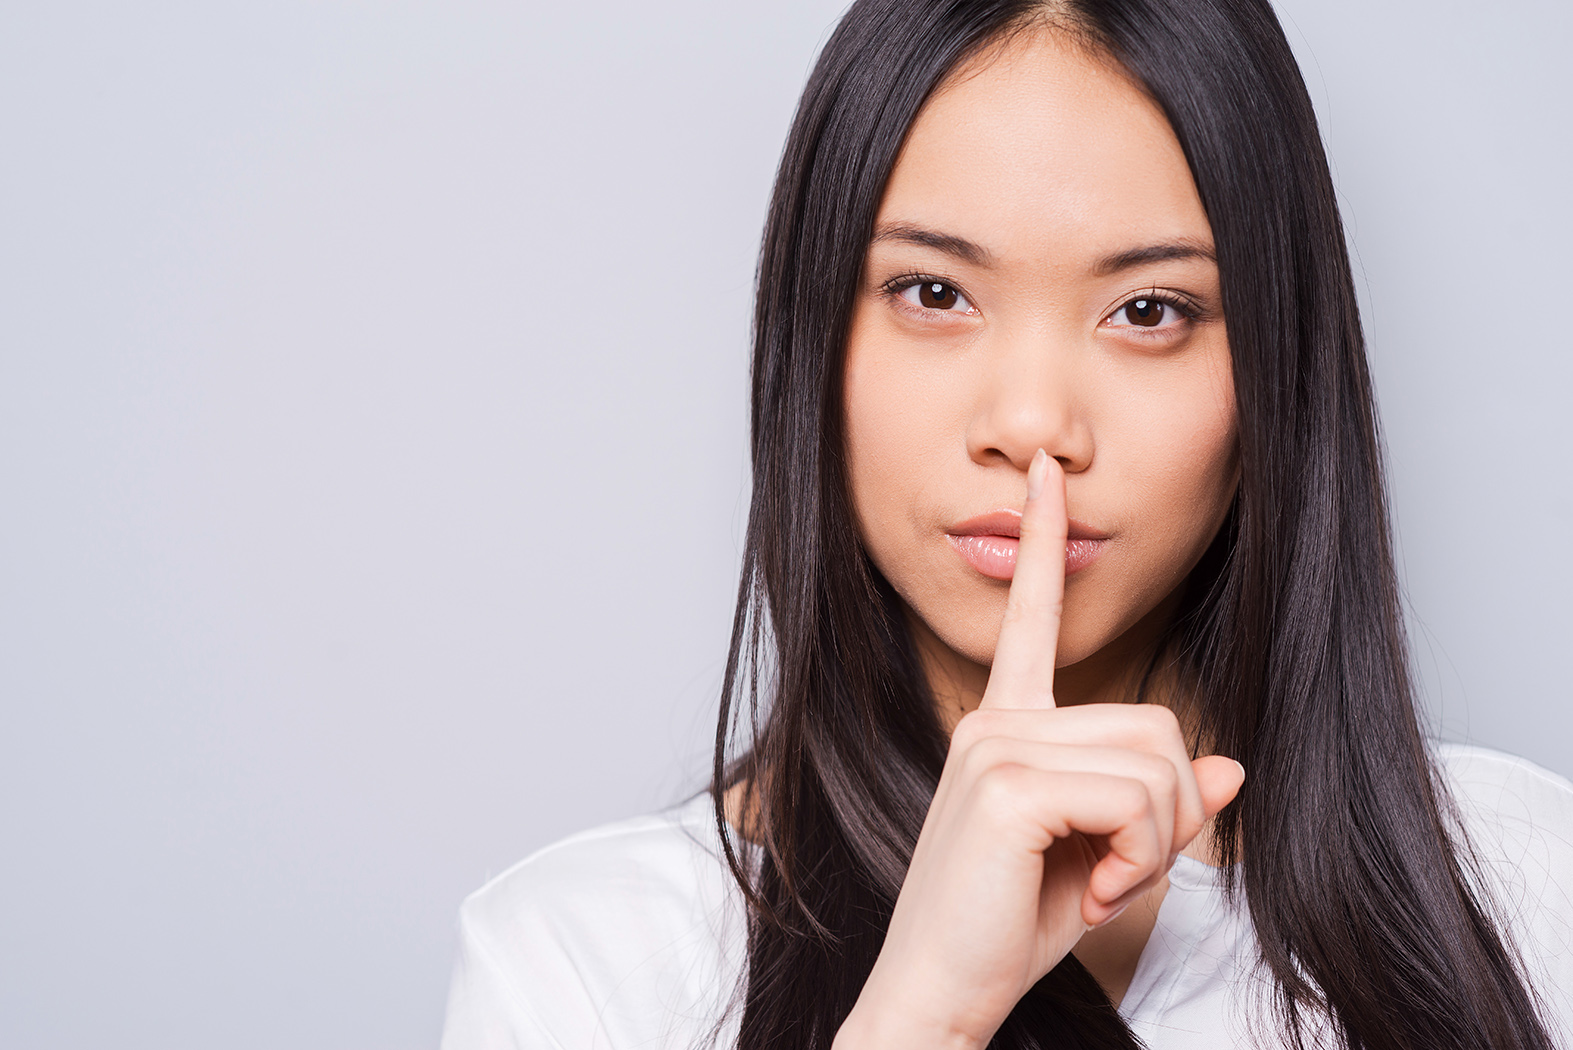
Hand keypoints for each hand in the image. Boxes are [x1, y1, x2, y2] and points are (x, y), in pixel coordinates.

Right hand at [834, 450, 1245, 1049]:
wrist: (936, 995)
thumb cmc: (1002, 929)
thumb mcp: (1096, 859)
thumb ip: (1152, 804)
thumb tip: (1228, 764)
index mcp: (1003, 726)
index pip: (1033, 620)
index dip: (1046, 547)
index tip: (1048, 479)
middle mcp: (994, 721)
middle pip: (1155, 724)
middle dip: (1171, 813)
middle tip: (1121, 874)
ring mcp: (994, 745)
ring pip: (1156, 761)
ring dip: (1157, 845)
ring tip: (1100, 886)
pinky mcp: (1005, 784)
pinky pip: (1135, 798)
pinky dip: (1139, 859)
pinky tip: (1091, 895)